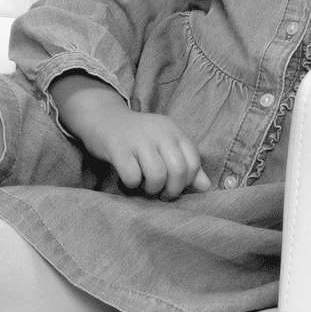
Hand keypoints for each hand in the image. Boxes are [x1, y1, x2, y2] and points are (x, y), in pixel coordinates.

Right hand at [81, 110, 212, 199]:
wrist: (103, 118)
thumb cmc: (138, 137)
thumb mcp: (165, 144)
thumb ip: (186, 164)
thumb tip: (206, 187)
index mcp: (173, 130)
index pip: (194, 162)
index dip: (188, 182)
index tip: (176, 187)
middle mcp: (159, 132)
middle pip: (178, 170)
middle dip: (171, 190)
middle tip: (161, 193)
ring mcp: (138, 139)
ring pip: (157, 175)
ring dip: (152, 188)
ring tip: (145, 186)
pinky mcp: (118, 148)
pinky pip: (132, 176)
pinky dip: (132, 184)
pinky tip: (129, 179)